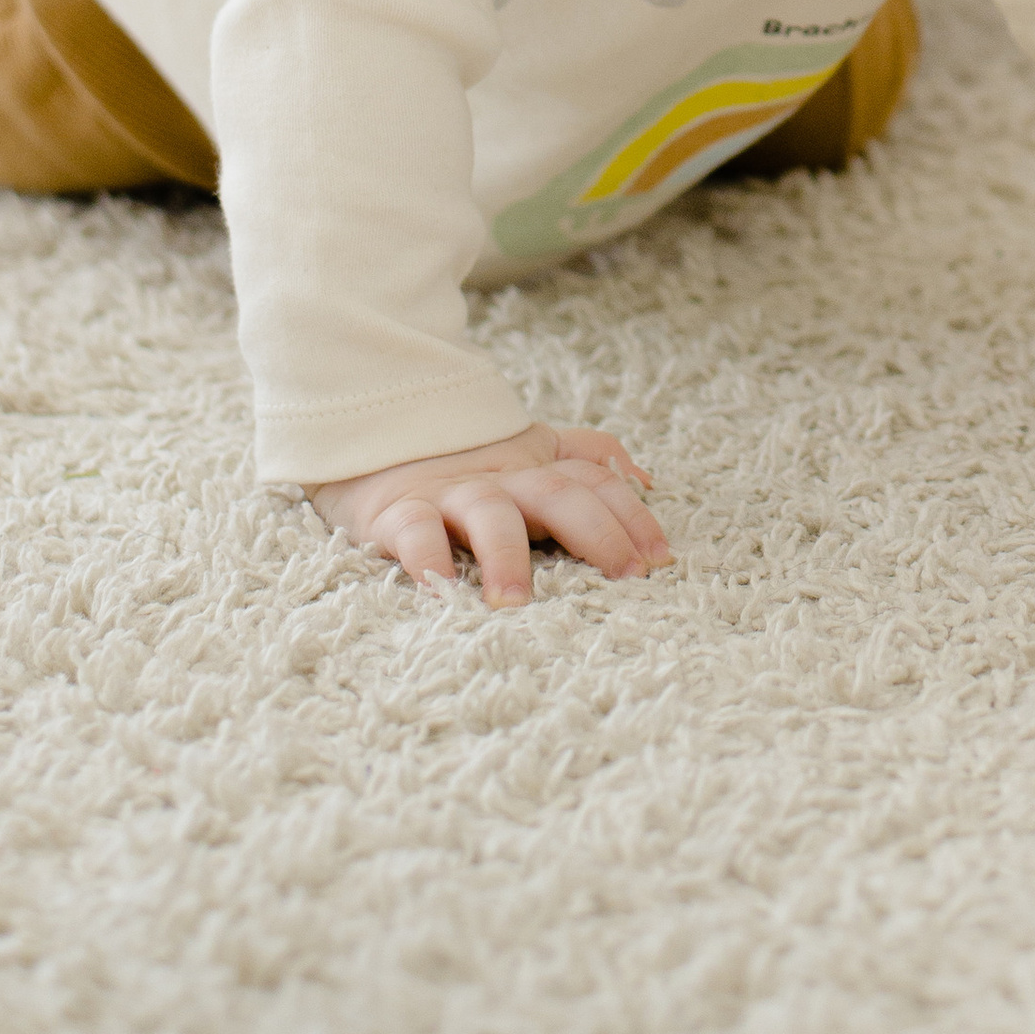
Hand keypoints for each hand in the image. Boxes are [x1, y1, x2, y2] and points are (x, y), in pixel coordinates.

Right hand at [309, 425, 673, 604]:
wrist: (373, 429)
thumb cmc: (464, 460)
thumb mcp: (531, 452)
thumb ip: (586, 457)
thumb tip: (646, 479)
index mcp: (536, 468)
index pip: (597, 482)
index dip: (633, 516)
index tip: (661, 560)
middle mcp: (503, 479)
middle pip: (560, 494)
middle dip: (598, 533)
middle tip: (626, 577)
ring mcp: (452, 493)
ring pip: (490, 516)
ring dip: (506, 557)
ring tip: (515, 604)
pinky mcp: (398, 511)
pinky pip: (414, 533)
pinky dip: (426, 558)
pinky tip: (439, 588)